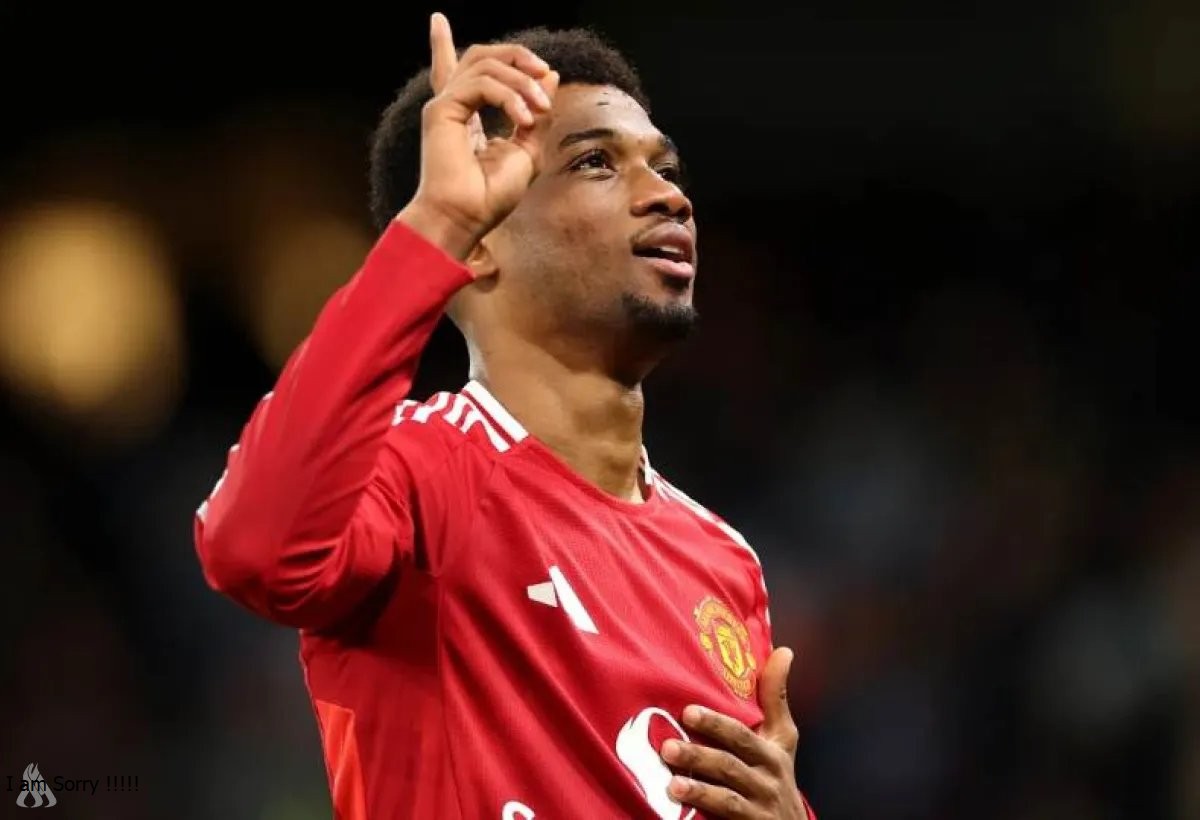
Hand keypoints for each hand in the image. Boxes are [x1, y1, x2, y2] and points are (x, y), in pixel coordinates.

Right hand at [398, 12, 559, 259]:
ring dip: (521, 81)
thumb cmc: (491, 197)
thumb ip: (536, 114)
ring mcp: (445, 107)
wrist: (466, 219)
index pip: (458, 73)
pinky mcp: (442, 111)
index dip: (442, 44)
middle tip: (543, 72)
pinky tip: (523, 117)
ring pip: (485, 64)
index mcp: (466, 117)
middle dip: (516, 57)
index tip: (436, 19)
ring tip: (538, 107)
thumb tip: (549, 76)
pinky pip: (482, 84)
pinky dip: (509, 96)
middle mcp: (453, 107)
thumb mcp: (527, 152)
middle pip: (481, 56)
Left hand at [661, 648, 808, 818]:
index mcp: (773, 749)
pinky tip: (679, 799)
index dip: (717, 723)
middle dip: (699, 754)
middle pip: (731, 761)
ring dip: (698, 781)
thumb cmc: (776, 773)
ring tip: (670, 777)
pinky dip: (704, 804)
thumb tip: (784, 650)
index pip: (744, 733)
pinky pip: (727, 813)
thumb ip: (775, 696)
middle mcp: (769, 775)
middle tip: (668, 745)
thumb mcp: (782, 737)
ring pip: (727, 790)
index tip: (688, 710)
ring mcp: (761, 803)